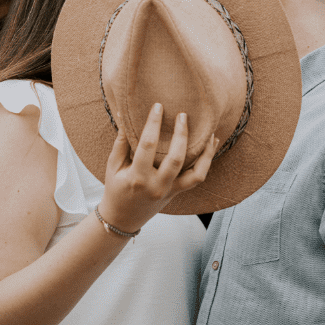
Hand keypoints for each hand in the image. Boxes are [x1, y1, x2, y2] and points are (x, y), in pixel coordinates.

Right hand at [98, 103, 219, 232]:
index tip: (157, 106)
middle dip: (182, 134)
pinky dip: (207, 161)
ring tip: (209, 132)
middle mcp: (157, 185)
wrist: (123, 219)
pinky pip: (198, 177)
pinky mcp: (178, 192)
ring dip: (205, 151)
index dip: (153, 123)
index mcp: (138, 177)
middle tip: (183, 114)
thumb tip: (124, 115)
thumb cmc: (116, 189)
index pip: (148, 145)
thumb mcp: (113, 166)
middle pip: (176, 158)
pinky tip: (211, 145)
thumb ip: (121, 142)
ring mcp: (170, 191)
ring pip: (196, 172)